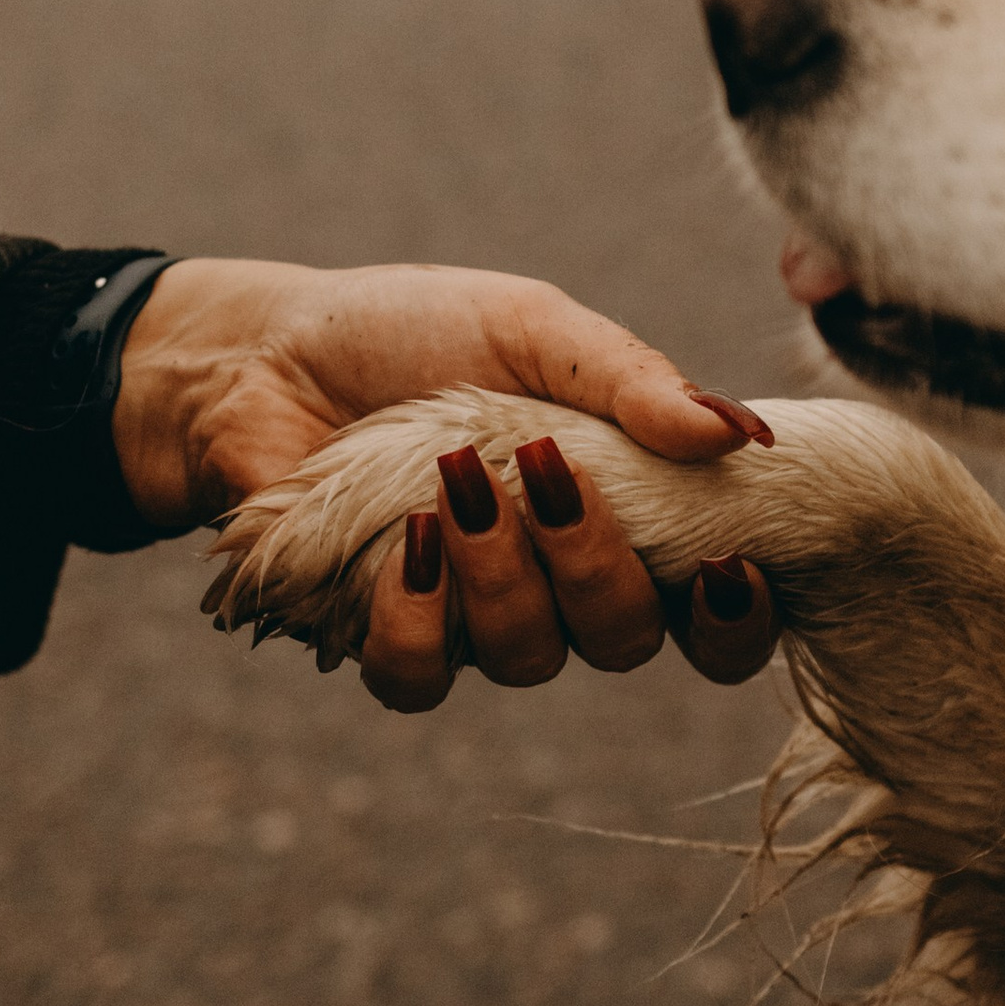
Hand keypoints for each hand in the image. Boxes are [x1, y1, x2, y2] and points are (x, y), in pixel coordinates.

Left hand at [113, 259, 777, 710]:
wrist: (265, 351)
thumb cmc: (410, 333)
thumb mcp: (534, 330)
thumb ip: (634, 381)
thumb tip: (739, 436)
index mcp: (620, 516)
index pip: (710, 613)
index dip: (737, 620)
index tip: (728, 565)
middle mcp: (558, 585)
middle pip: (627, 640)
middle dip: (598, 565)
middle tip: (547, 475)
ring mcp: (471, 620)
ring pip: (529, 657)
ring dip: (501, 571)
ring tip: (455, 479)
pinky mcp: (381, 635)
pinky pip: (421, 676)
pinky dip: (419, 614)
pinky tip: (407, 543)